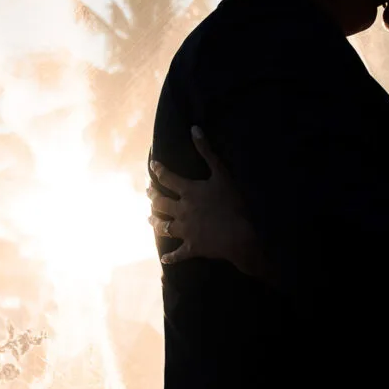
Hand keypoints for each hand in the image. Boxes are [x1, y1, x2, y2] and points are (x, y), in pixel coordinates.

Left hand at [148, 126, 255, 267]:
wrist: (239, 235)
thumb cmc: (232, 203)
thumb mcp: (222, 174)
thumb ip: (207, 152)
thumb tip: (194, 129)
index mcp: (189, 192)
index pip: (168, 178)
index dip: (158, 171)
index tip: (152, 166)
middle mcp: (182, 211)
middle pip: (160, 203)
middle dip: (153, 196)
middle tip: (149, 193)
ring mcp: (185, 230)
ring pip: (163, 227)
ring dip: (155, 223)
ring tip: (150, 219)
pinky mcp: (192, 247)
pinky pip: (178, 254)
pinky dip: (171, 257)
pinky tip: (165, 258)